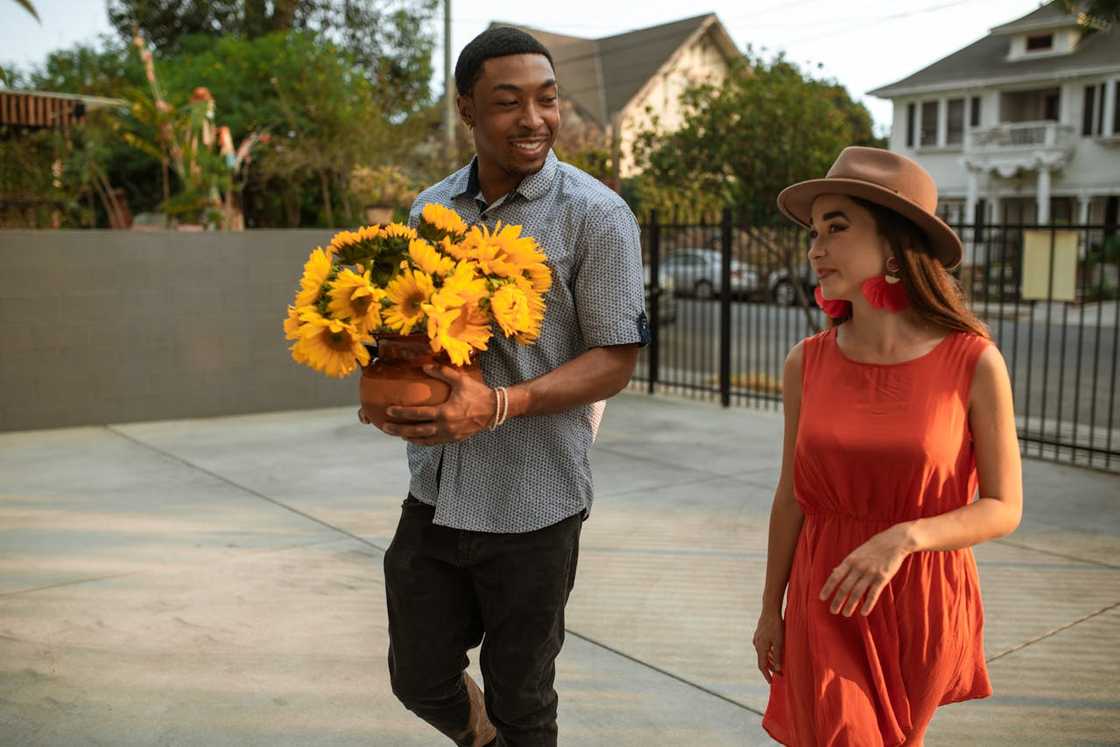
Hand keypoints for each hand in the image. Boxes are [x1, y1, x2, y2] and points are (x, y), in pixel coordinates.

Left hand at [381, 365, 496, 445]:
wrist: (495, 410)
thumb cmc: (477, 393)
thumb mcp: (460, 380)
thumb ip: (442, 372)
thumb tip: (424, 366)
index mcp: (445, 412)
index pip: (418, 414)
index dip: (402, 413)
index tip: (389, 410)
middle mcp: (445, 427)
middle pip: (416, 431)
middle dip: (399, 429)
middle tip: (386, 427)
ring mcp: (449, 435)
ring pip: (424, 440)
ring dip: (409, 438)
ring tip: (398, 435)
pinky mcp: (454, 439)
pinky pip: (434, 443)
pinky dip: (422, 441)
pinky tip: (415, 438)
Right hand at [752, 608, 783, 683]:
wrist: (770, 609)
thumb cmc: (776, 625)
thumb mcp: (779, 642)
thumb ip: (778, 656)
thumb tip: (778, 669)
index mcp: (760, 648)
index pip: (762, 666)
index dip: (767, 675)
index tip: (772, 683)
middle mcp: (757, 644)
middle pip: (763, 661)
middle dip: (771, 669)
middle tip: (780, 674)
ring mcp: (757, 639)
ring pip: (763, 654)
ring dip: (771, 661)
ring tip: (779, 665)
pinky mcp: (760, 634)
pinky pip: (764, 648)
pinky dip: (769, 653)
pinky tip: (776, 652)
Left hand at [819, 523, 914, 616]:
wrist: (893, 541)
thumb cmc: (872, 548)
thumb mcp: (856, 554)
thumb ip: (845, 564)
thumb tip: (833, 572)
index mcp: (850, 561)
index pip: (835, 577)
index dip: (828, 588)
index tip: (822, 598)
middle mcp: (858, 568)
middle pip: (844, 588)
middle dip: (837, 601)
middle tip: (833, 611)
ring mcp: (870, 573)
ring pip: (857, 593)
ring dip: (850, 605)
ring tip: (846, 614)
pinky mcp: (882, 578)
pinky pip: (873, 594)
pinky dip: (867, 604)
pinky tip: (863, 613)